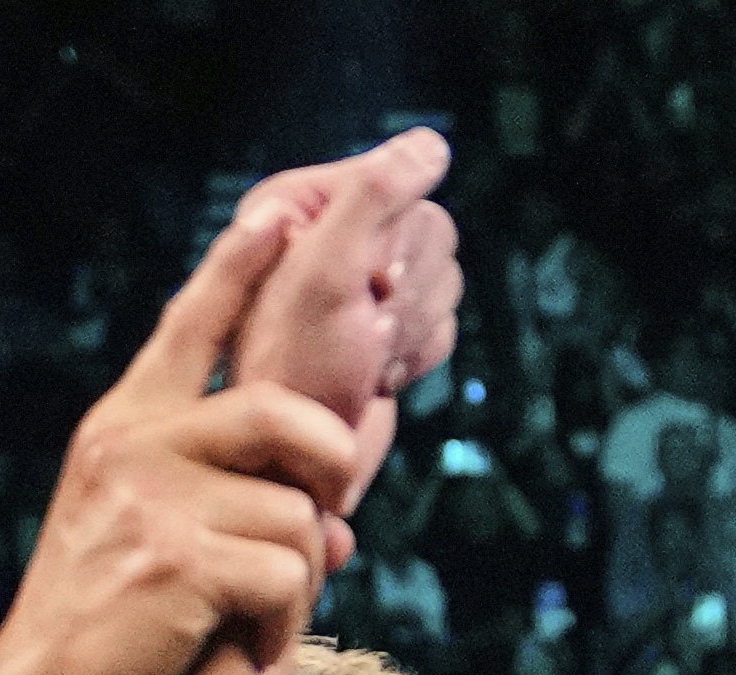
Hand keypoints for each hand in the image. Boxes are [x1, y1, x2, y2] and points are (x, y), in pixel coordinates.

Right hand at [0, 190, 377, 674]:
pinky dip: (282, 621)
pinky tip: (245, 641)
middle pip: (279, 412)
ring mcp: (151, 499)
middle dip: (328, 466)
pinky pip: (286, 575)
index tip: (279, 217)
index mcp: (126, 423)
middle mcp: (134, 443)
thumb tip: (340, 520)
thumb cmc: (107, 615)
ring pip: (295, 514)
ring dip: (297, 574)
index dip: (239, 267)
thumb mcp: (148, 525)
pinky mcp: (175, 563)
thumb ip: (228, 496)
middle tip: (328, 515)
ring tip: (257, 610)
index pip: (190, 325)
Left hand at [225, 129, 464, 520]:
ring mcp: (362, 288)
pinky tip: (377, 375)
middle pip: (432, 234)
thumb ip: (374, 197)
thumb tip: (433, 145)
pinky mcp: (383, 332)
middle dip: (408, 295)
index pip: (401, 185)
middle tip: (367, 332)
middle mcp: (331, 237)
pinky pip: (440, 324)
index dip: (397, 245)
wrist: (291, 467)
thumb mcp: (327, 273)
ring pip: (443, 281)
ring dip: (413, 330)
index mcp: (303, 204)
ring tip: (367, 359)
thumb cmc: (293, 371)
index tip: (368, 288)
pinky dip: (418, 354)